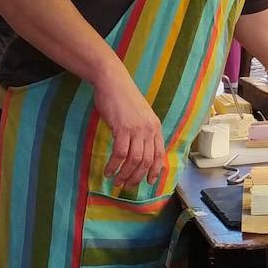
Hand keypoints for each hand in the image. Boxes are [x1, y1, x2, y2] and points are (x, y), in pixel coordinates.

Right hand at [93, 69, 165, 187]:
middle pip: (147, 161)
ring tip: (117, 181)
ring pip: (135, 160)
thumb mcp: (140, 115)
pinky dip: (114, 165)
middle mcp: (149, 130)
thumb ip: (142, 131)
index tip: (148, 181)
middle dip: (137, 177)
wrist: (113, 82)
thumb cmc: (123, 98)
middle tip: (127, 185)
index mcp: (156, 127)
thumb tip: (138, 149)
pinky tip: (108, 170)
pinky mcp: (123, 128)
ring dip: (125, 174)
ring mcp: (137, 129)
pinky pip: (120, 154)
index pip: (159, 154)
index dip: (154, 170)